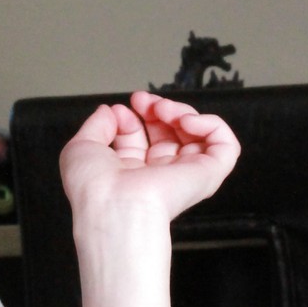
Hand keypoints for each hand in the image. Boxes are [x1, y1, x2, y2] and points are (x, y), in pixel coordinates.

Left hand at [60, 91, 239, 224]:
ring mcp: (184, 175)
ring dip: (181, 112)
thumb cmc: (94, 186)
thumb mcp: (82, 147)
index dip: (132, 118)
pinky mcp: (208, 174)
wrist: (113, 205)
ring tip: (163, 109)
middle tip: (143, 101)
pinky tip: (187, 121)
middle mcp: (158, 176)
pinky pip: (225, 145)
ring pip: (196, 135)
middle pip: (168, 134)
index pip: (139, 139)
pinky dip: (211, 124)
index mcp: (131, 174)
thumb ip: (96, 125)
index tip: (121, 110)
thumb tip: (110, 111)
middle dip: (157, 109)